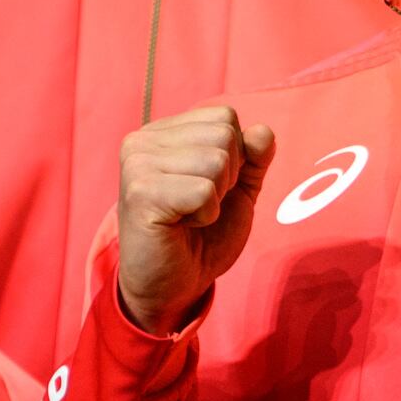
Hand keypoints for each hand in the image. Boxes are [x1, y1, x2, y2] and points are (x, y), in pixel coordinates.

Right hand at [113, 104, 275, 330]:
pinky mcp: (140, 193)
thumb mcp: (238, 190)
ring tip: (189, 215)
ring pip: (217, 161)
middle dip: (228, 178)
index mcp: (162, 132)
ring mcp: (137, 163)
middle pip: (224, 136)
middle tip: (200, 205)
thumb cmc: (202, 236)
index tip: (209, 187)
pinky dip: (206, 214)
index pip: (225, 116)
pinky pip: (205, 191)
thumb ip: (254, 157)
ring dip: (216, 198)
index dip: (236, 156)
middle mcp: (141, 140)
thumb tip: (263, 130)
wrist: (174, 285)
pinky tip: (182, 225)